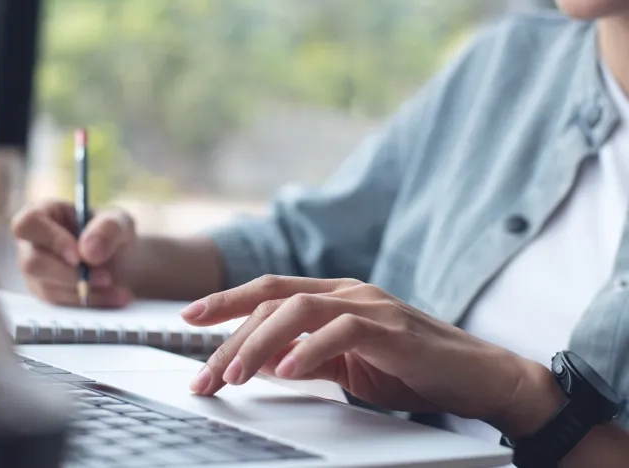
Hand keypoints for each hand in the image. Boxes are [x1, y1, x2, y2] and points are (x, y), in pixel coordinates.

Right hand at [11, 200, 136, 306]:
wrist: (122, 260)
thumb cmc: (113, 233)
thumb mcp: (120, 222)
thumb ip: (108, 229)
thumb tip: (88, 251)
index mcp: (44, 214)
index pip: (29, 224)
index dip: (51, 240)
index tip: (78, 255)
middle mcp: (33, 244)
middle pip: (32, 263)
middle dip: (70, 274)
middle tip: (105, 277)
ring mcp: (37, 272)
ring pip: (48, 289)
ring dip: (86, 290)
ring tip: (117, 286)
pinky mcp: (48, 294)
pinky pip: (63, 305)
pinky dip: (93, 302)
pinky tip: (117, 296)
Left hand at [181, 275, 564, 436]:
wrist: (479, 376)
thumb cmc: (411, 369)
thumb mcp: (347, 365)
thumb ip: (306, 357)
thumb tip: (260, 362)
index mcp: (334, 296)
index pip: (269, 291)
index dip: (227, 301)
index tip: (189, 318)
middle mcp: (347, 292)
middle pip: (274, 299)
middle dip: (230, 334)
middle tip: (203, 372)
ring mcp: (370, 306)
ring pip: (299, 309)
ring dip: (259, 343)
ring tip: (233, 375)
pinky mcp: (392, 329)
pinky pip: (341, 333)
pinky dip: (308, 352)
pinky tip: (284, 373)